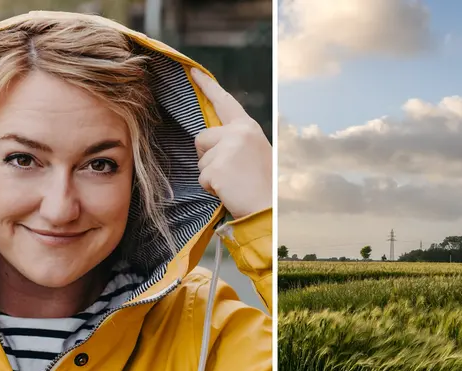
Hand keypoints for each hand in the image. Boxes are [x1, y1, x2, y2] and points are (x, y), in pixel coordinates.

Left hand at [189, 67, 272, 218]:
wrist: (269, 208)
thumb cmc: (261, 183)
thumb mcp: (253, 152)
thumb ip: (233, 141)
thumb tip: (207, 139)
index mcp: (248, 127)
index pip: (224, 102)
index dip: (207, 87)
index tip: (192, 71)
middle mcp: (237, 133)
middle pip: (201, 138)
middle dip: (207, 155)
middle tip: (230, 171)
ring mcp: (226, 150)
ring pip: (200, 161)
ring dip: (211, 174)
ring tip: (234, 182)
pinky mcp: (216, 168)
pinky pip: (202, 178)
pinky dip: (212, 188)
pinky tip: (230, 190)